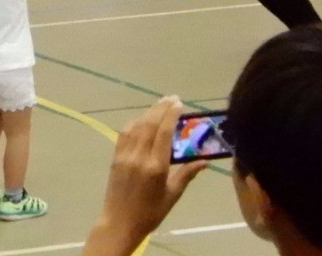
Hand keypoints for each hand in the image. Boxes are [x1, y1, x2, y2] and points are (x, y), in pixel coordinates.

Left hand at [86, 98, 207, 252]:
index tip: (179, 103)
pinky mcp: (115, 156)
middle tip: (172, 98)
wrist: (120, 222)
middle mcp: (139, 156)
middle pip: (150, 124)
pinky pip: (125, 134)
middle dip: (161, 109)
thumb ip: (187, 174)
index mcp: (155, 166)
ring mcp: (125, 155)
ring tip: (160, 105)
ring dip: (148, 113)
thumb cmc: (151, 212)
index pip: (164, 133)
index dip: (171, 115)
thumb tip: (205, 161)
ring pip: (137, 126)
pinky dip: (135, 123)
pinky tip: (142, 120)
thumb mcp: (173, 195)